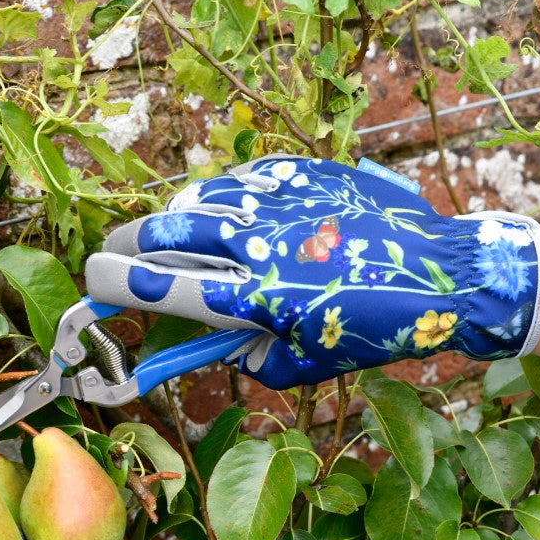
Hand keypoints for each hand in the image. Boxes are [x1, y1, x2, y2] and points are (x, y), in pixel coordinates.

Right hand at [85, 155, 539, 388]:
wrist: (444, 275)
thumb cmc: (377, 329)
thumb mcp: (309, 364)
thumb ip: (254, 357)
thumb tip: (223, 344)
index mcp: (257, 296)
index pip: (166, 286)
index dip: (118, 284)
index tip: (94, 284)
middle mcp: (260, 243)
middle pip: (169, 233)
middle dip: (129, 245)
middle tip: (115, 255)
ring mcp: (282, 202)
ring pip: (202, 198)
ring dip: (174, 217)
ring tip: (167, 232)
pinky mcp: (307, 175)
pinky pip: (246, 178)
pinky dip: (223, 194)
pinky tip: (225, 208)